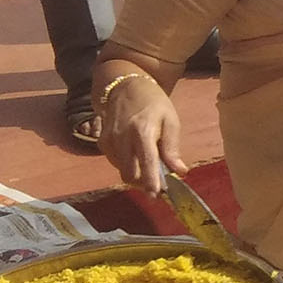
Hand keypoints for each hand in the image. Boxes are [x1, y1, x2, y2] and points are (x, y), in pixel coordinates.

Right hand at [99, 75, 184, 196]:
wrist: (126, 88)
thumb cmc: (154, 104)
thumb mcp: (171, 120)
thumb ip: (172, 147)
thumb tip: (180, 170)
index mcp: (142, 131)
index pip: (146, 162)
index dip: (151, 181)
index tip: (156, 195)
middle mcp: (122, 137)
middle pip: (130, 172)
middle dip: (143, 183)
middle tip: (158, 185)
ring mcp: (108, 140)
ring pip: (122, 170)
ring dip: (137, 174)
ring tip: (150, 166)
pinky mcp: (102, 143)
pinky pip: (116, 163)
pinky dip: (128, 165)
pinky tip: (136, 156)